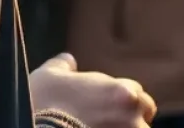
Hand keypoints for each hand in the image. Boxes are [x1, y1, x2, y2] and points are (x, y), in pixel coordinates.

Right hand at [30, 53, 155, 127]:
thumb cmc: (40, 106)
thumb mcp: (49, 77)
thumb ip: (64, 66)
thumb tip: (68, 61)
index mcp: (121, 92)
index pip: (138, 99)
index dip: (125, 107)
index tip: (111, 113)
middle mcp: (130, 115)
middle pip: (143, 120)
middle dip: (130, 123)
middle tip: (109, 125)